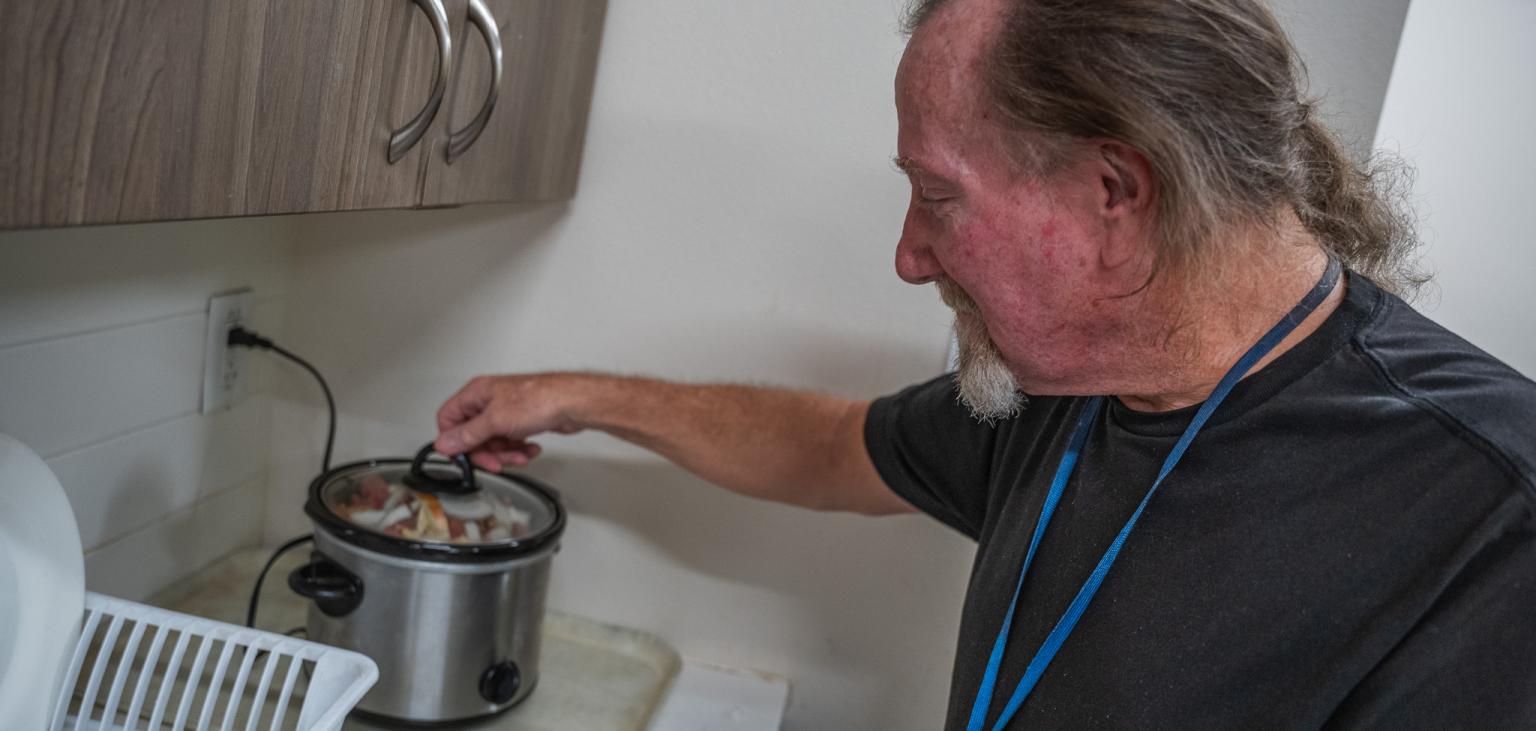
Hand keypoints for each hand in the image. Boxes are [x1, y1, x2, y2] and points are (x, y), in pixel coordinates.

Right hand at [434, 374, 585, 471]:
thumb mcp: (495, 421)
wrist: (572, 403)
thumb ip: (467, 435)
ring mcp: (505, 411)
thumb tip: (444, 443)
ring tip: (519, 455)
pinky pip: (510, 442)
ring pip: (493, 442)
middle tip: (496, 462)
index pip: (448, 419)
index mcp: (476, 393)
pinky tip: (529, 448)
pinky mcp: (520, 421)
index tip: (464, 456)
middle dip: (486, 452)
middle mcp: (488, 401)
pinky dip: (519, 449)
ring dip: (506, 453)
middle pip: (472, 435)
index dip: (454, 441)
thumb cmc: (539, 399)